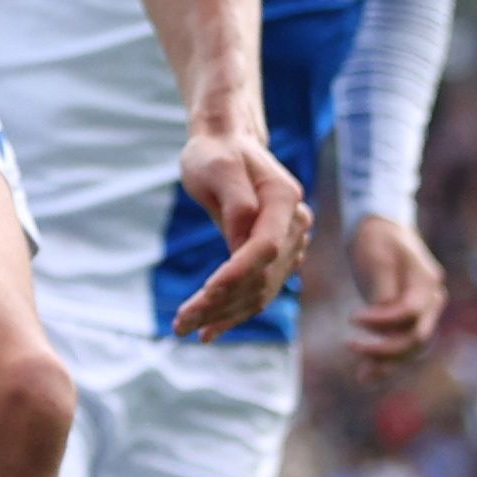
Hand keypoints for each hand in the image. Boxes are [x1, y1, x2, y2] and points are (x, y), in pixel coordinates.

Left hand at [165, 125, 310, 341]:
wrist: (226, 146)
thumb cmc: (215, 154)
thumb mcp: (216, 168)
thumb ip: (235, 202)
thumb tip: (242, 240)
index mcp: (284, 199)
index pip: (266, 247)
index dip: (238, 272)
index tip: (206, 291)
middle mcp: (295, 224)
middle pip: (262, 276)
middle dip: (221, 303)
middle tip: (181, 323)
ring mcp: (290, 243)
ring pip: (260, 291)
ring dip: (223, 314)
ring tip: (184, 329)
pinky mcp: (276, 257)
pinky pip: (258, 290)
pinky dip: (233, 312)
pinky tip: (207, 331)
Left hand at [345, 214, 448, 363]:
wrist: (382, 231)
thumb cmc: (377, 240)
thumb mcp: (377, 257)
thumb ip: (383, 287)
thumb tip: (382, 312)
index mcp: (427, 280)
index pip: (409, 311)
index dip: (382, 320)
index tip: (352, 318)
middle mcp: (432, 300)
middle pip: (417, 336)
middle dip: (385, 347)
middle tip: (350, 345)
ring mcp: (425, 312)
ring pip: (413, 347)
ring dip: (388, 361)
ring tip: (361, 373)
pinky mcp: (410, 320)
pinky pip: (404, 345)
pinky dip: (388, 362)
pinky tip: (366, 375)